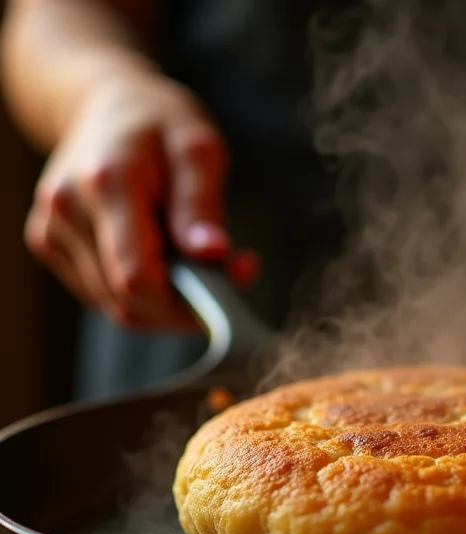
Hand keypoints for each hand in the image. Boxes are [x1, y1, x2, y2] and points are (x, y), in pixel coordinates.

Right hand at [24, 71, 257, 329]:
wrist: (105, 105)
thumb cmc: (160, 125)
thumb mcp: (198, 148)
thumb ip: (202, 204)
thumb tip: (213, 254)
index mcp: (108, 182)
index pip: (138, 277)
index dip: (186, 303)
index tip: (229, 288)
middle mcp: (68, 209)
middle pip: (128, 301)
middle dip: (182, 307)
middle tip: (223, 278)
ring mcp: (51, 228)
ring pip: (115, 307)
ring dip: (163, 303)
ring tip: (191, 264)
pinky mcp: (48, 242)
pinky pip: (101, 296)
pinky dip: (138, 295)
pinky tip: (159, 261)